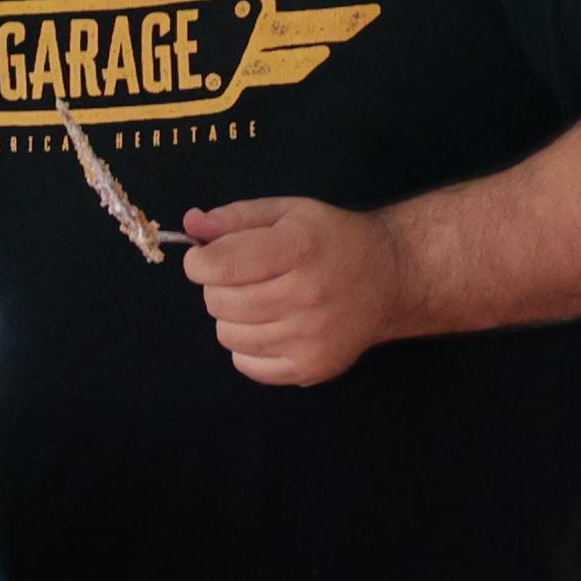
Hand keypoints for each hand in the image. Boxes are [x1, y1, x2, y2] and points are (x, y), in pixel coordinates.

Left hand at [178, 197, 405, 387]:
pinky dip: (248, 347)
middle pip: (219, 302)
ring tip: (260, 301)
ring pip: (228, 335)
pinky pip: (247, 365)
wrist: (390, 278)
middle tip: (241, 278)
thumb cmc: (332, 240)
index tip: (205, 257)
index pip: (219, 265)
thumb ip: (235, 218)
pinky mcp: (311, 368)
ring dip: (232, 317)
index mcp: (298, 248)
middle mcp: (306, 295)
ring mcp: (310, 337)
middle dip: (217, 287)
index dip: (199, 261)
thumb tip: (190, 225)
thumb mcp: (287, 213)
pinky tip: (272, 326)